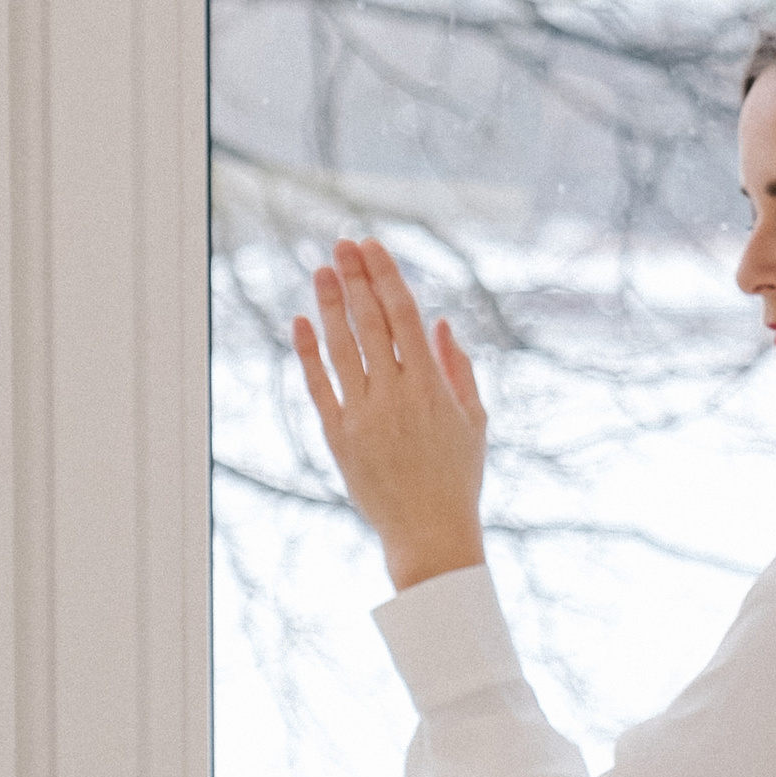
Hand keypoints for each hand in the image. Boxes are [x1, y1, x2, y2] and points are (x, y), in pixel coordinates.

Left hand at [293, 236, 488, 592]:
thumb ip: (458, 368)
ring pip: (341, 347)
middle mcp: (394, 395)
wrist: (429, 533)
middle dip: (356, 277)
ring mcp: (362, 415)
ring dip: (331, 305)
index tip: (373, 246)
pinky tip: (302, 321)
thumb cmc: (458, 477)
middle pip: (369, 322)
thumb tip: (439, 322)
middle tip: (342, 243)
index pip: (404, 315)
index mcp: (432, 387)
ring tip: (322, 270)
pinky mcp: (338, 436)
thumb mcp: (473, 421)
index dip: (386, 276)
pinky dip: (308, 351)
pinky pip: (318, 385)